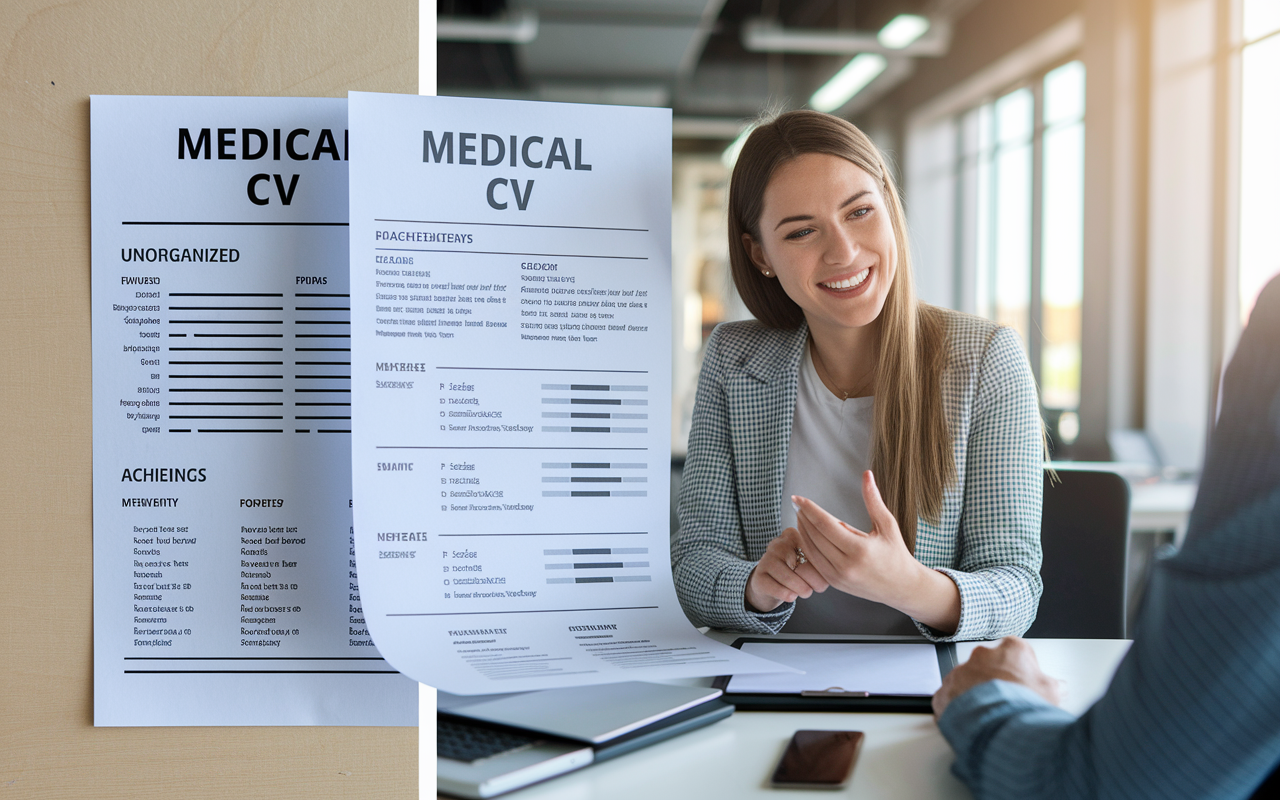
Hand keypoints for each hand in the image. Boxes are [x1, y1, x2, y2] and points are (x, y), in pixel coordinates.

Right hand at [745, 526, 829, 612]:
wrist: (768, 582)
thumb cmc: (794, 570)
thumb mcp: (808, 561)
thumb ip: (820, 561)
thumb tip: (833, 573)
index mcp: (793, 535)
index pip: (813, 552)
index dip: (824, 569)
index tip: (826, 578)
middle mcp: (778, 544)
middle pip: (803, 566)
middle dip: (815, 582)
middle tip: (818, 588)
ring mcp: (766, 559)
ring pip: (790, 579)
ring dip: (802, 590)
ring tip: (806, 592)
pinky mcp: (759, 576)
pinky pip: (779, 590)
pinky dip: (789, 596)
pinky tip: (791, 595)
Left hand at [792, 471, 959, 631]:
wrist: (902, 587)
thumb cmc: (896, 554)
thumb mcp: (887, 525)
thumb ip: (873, 500)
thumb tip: (867, 474)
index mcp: (859, 550)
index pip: (825, 524)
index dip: (809, 509)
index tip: (798, 497)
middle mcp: (846, 566)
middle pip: (814, 536)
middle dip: (803, 517)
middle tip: (797, 503)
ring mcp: (838, 577)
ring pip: (811, 550)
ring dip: (802, 531)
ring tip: (800, 515)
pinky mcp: (834, 584)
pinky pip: (814, 562)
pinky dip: (807, 547)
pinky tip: (806, 534)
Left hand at [932, 637, 1061, 717]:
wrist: (996, 726)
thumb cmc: (1024, 706)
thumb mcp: (1052, 693)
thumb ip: (1054, 685)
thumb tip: (1059, 687)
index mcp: (1011, 649)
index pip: (1016, 651)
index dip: (1021, 669)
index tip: (1023, 682)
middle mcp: (983, 654)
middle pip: (990, 664)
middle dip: (996, 679)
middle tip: (1006, 700)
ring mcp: (961, 671)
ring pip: (968, 680)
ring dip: (976, 693)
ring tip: (990, 714)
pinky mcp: (945, 690)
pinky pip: (950, 697)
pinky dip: (958, 707)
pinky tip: (972, 720)